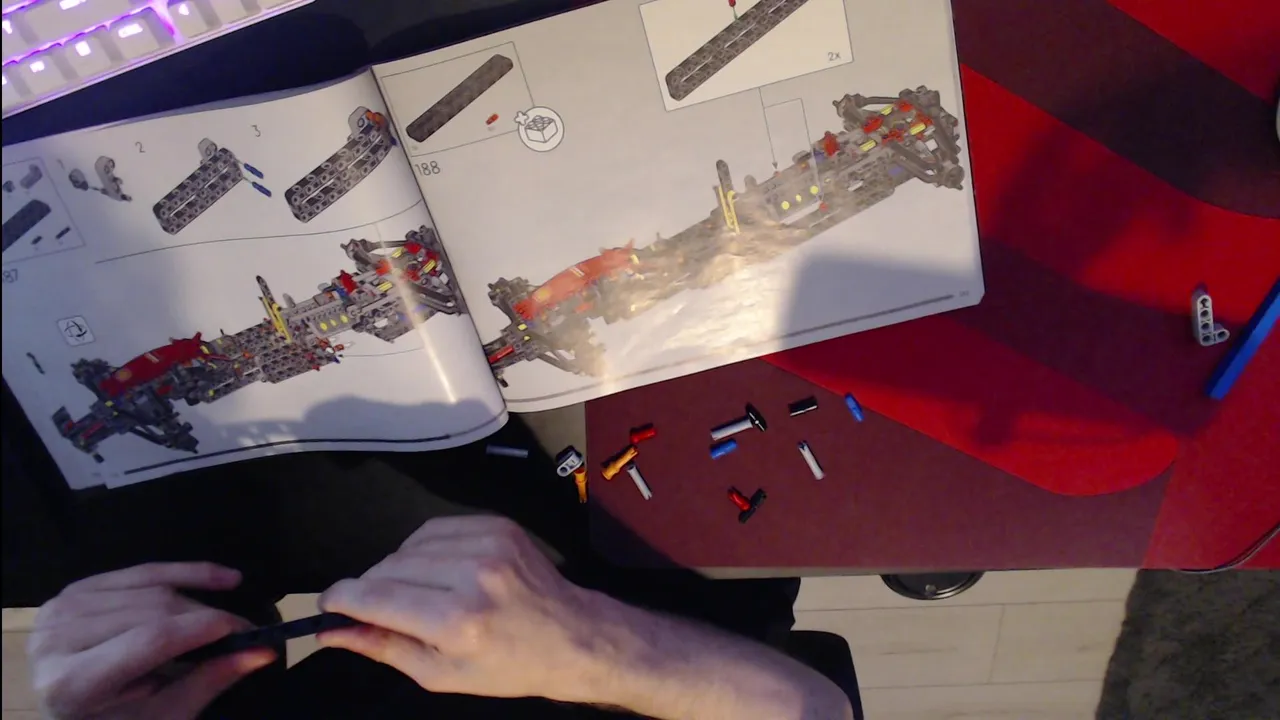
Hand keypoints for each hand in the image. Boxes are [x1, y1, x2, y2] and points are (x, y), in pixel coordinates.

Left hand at [28, 562, 275, 719]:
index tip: (247, 630)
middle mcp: (56, 639)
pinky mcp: (74, 590)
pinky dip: (184, 572)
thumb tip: (261, 651)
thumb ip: (208, 681)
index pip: (149, 640)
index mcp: (71, 682)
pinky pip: (141, 572)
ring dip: (197, 600)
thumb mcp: (162, 717)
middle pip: (151, 611)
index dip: (202, 628)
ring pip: (150, 589)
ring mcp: (60, 609)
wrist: (67, 719)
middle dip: (204, 617)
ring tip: (223, 620)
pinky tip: (220, 578)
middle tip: (244, 631)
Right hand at [317, 516, 598, 702]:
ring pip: (409, 544)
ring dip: (397, 566)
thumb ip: (382, 647)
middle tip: (370, 606)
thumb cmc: (505, 665)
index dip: (342, 598)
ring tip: (413, 592)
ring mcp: (488, 544)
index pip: (377, 597)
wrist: (570, 635)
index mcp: (458, 621)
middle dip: (369, 586)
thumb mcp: (440, 674)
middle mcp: (472, 576)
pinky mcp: (498, 525)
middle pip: (389, 567)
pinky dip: (424, 548)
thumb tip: (330, 632)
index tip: (326, 604)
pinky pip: (437, 528)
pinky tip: (436, 570)